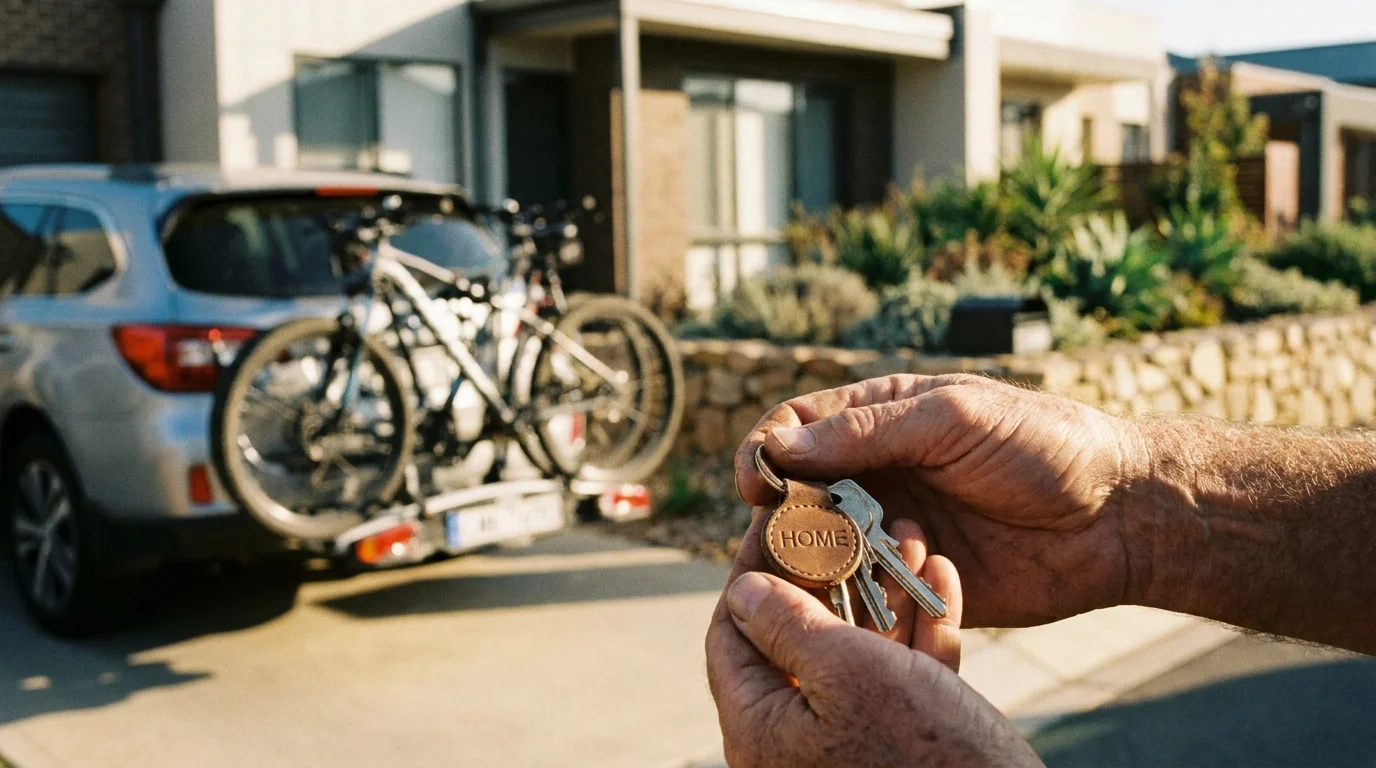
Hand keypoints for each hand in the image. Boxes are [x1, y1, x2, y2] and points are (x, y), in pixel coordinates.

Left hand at [705, 520, 1038, 767]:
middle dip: (832, 572)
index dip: (752, 569)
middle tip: (852, 521)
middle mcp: (796, 740)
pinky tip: (940, 578)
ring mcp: (851, 745)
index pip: (732, 632)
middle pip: (798, 636)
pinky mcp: (904, 748)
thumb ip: (787, 624)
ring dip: (884, 592)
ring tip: (908, 536)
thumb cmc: (923, 754)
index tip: (776, 520)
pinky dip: (920, 633)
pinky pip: (902, 680)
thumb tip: (741, 589)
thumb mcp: (848, 672)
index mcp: (760, 727)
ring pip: (857, 652)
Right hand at [735, 374, 1145, 627]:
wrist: (1117, 517)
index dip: (765, 450)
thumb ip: (869, 431)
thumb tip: (783, 446)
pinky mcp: (911, 583)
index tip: (760, 479)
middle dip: (779, 516)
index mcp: (878, 419)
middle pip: (794, 494)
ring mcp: (890, 530)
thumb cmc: (1043, 446)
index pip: (794, 428)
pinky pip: (861, 595)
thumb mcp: (954, 417)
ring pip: (818, 551)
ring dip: (811, 562)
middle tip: (784, 538)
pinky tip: (870, 595)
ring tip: (822, 573)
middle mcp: (874, 474)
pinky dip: (853, 598)